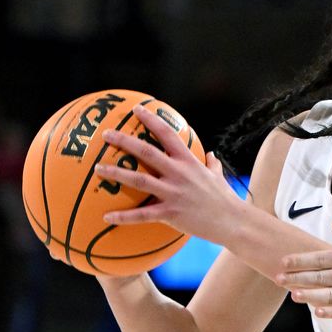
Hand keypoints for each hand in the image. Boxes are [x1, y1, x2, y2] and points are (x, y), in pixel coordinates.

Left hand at [96, 105, 242, 242]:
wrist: (233, 221)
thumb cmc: (225, 199)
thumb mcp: (219, 176)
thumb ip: (212, 164)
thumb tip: (212, 154)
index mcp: (189, 162)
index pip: (168, 134)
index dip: (151, 120)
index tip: (136, 109)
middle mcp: (179, 173)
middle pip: (147, 152)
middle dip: (124, 141)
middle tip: (105, 135)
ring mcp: (173, 193)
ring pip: (139, 180)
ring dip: (116, 173)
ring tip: (98, 169)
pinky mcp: (171, 213)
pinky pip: (142, 215)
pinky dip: (123, 216)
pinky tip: (106, 216)